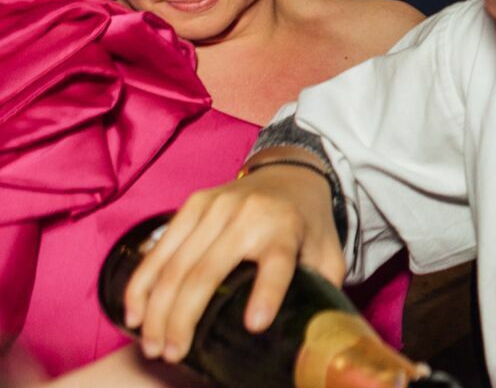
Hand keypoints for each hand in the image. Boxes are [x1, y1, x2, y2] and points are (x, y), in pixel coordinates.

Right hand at [120, 162, 342, 362]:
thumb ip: (323, 290)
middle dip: (183, 321)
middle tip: (172, 356)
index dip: (266, 294)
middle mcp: (248, 215)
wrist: (293, 173)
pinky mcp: (193, 203)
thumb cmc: (309, 224)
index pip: (276, 263)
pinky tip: (134, 314)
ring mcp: (216, 206)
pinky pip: (159, 249)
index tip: (255, 325)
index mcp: (286, 228)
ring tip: (152, 346)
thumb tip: (315, 337)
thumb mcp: (328, 254)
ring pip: (174, 266)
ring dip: (156, 311)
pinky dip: (141, 284)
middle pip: (206, 274)